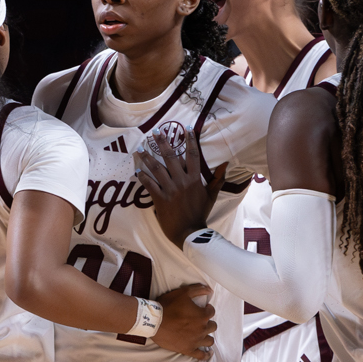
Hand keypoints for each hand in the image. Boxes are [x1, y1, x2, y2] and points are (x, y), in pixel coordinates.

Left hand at [133, 123, 226, 242]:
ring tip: (140, 148)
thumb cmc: (200, 213)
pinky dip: (143, 177)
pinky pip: (149, 185)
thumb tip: (225, 164)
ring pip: (157, 169)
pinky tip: (137, 170)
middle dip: (163, 143)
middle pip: (171, 157)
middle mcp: (181, 181)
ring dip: (148, 157)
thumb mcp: (212, 195)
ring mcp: (169, 190)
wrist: (190, 232)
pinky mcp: (160, 199)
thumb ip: (217, 179)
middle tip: (156, 132)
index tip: (186, 129)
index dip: (190, 141)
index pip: (192, 155)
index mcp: (194, 179)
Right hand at [150, 282, 215, 361]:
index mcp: (202, 316)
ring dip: (207, 336)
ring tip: (202, 334)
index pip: (211, 312)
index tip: (203, 309)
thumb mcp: (183, 292)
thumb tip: (210, 290)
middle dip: (207, 322)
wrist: (153, 321)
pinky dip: (205, 355)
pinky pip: (201, 355)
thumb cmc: (168, 305)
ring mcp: (195, 341)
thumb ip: (198, 290)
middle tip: (199, 320)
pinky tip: (208, 354)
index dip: (207, 309)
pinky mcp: (188, 349)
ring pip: (209, 341)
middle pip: (212, 326)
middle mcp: (202, 329)